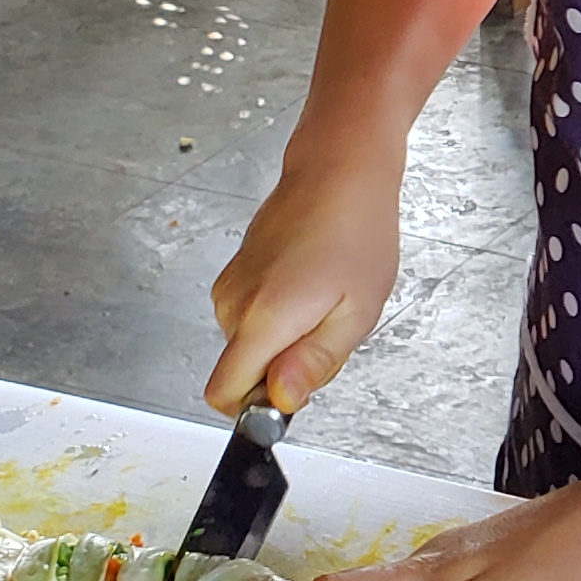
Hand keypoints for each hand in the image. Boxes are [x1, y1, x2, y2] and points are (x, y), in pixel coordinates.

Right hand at [205, 159, 402, 416]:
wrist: (337, 170)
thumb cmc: (356, 232)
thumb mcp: (357, 312)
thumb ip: (315, 363)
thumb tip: (281, 402)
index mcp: (263, 318)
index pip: (223, 392)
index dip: (255, 410)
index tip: (292, 394)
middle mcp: (233, 304)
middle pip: (244, 373)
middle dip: (285, 370)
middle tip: (328, 328)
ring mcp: (229, 287)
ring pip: (251, 347)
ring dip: (286, 340)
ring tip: (324, 300)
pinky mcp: (233, 274)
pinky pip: (252, 320)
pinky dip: (280, 316)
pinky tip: (310, 285)